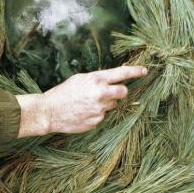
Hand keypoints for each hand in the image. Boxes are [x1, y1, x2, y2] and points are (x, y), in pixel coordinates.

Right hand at [16, 66, 146, 137]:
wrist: (49, 112)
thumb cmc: (63, 92)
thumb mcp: (80, 78)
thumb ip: (97, 79)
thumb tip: (112, 80)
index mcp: (96, 80)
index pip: (121, 73)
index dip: (135, 71)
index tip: (144, 71)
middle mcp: (100, 94)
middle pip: (123, 92)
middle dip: (119, 91)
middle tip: (109, 92)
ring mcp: (99, 110)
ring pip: (112, 105)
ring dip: (105, 103)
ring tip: (88, 103)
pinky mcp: (97, 122)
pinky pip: (103, 116)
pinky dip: (96, 113)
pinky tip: (84, 112)